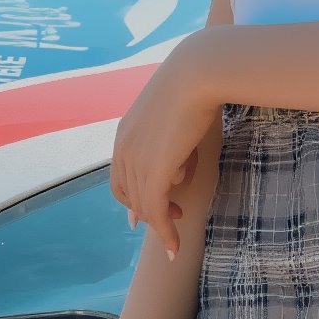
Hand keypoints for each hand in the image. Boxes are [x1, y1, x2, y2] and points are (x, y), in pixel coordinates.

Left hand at [110, 36, 221, 257]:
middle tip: (174, 215)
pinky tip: (175, 245)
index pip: (120, 177)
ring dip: (161, 221)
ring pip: (145, 205)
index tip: (150, 209)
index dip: (133, 197)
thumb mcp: (173, 111)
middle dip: (149, 210)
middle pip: (130, 194)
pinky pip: (156, 211)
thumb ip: (167, 133)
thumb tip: (174, 155)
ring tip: (179, 222)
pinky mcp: (154, 171)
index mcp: (124, 134)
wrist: (198, 73)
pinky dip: (165, 233)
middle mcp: (123, 149)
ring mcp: (136, 160)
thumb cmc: (195, 84)